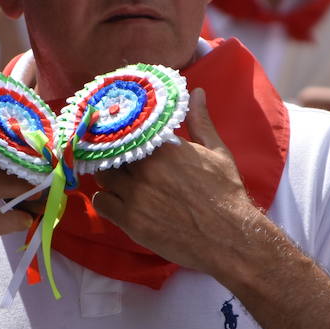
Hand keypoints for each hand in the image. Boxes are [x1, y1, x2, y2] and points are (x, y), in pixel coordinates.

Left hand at [92, 89, 258, 276]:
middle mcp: (146, 168)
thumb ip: (200, 121)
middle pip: (112, 153)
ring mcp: (135, 195)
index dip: (126, 133)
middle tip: (122, 160)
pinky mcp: (130, 220)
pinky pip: (101, 203)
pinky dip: (106, 200)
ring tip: (119, 180)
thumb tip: (196, 92)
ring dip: (108, 176)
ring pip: (103, 176)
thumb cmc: (226, 193)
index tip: (125, 135)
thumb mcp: (217, 152)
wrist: (228, 237)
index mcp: (166, 148)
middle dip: (115, 155)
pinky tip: (118, 201)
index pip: (130, 131)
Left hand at [297, 44, 329, 145]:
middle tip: (317, 109)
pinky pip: (319, 142)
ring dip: (314, 123)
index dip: (309, 96)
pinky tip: (327, 136)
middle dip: (309, 109)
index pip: (307, 96)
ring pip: (312, 127)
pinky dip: (319, 137)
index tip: (316, 97)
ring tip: (322, 123)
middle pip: (307, 112)